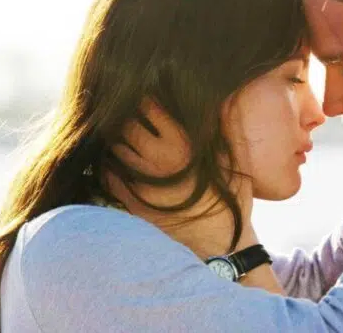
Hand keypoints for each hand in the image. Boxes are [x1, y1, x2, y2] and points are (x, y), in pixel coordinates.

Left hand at [108, 97, 252, 242]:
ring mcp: (141, 181)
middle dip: (127, 115)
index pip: (152, 107)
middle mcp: (158, 160)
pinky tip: (119, 161)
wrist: (219, 248)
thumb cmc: (231, 203)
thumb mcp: (234, 163)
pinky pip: (107, 175)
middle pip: (126, 124)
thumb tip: (224, 100)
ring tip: (126, 135)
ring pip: (114, 148)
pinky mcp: (131, 202)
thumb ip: (224, 131)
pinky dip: (108, 164)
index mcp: (183, 144)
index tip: (149, 93)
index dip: (147, 97)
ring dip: (117, 138)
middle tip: (131, 112)